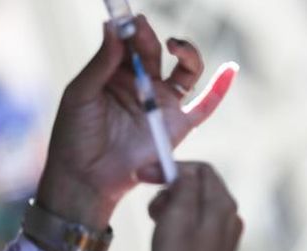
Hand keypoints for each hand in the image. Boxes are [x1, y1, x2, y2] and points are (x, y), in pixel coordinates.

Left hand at [34, 16, 236, 250]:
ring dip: (186, 52)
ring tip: (174, 44)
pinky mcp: (178, 126)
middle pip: (155, 52)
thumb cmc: (76, 135)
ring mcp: (163, 105)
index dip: (131, 28)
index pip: (130, 43)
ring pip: (185, 71)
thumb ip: (101, 61)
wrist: (87, 176)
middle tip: (139, 29)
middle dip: (148, 38)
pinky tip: (230, 70)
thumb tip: (112, 26)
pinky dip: (220, 89)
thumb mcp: (81, 92)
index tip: (127, 20)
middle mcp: (143, 86)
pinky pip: (205, 105)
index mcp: (117, 74)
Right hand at [148, 162, 242, 250]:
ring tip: (157, 227)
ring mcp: (227, 235)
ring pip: (196, 206)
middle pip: (199, 187)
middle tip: (152, 211)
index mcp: (223, 205)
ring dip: (173, 209)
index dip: (172, 168)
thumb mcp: (176, 218)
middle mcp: (231, 217)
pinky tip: (167, 242)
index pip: (201, 170)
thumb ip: (184, 188)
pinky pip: (198, 225)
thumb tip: (187, 172)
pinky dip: (180, 225)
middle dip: (171, 190)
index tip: (145, 176)